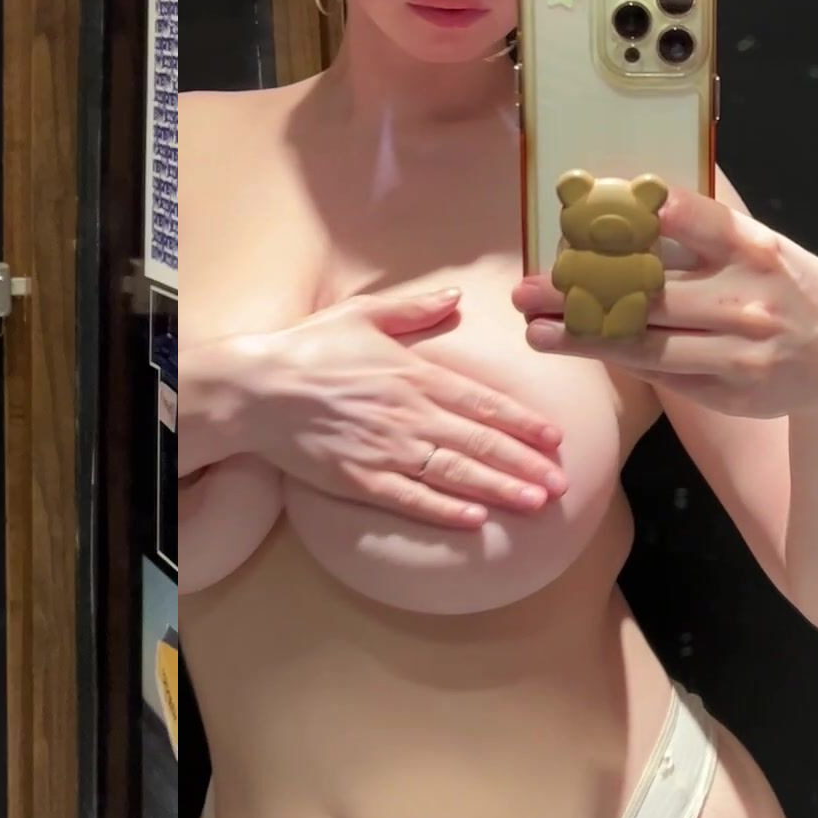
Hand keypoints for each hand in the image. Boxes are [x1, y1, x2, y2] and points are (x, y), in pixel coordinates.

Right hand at [223, 287, 568, 527]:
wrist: (256, 390)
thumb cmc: (309, 348)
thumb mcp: (363, 314)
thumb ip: (415, 309)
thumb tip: (455, 296)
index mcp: (415, 374)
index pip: (482, 401)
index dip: (522, 422)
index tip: (555, 437)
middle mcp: (409, 414)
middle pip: (479, 442)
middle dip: (524, 464)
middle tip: (561, 482)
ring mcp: (386, 449)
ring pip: (455, 474)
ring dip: (499, 489)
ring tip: (536, 502)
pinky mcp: (360, 479)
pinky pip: (411, 499)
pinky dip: (444, 511)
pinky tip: (475, 520)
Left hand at [515, 189, 817, 419]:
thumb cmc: (786, 287)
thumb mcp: (762, 246)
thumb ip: (705, 232)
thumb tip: (625, 208)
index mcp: (753, 248)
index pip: (694, 220)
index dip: (640, 212)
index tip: (587, 208)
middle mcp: (747, 298)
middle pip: (650, 292)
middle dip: (581, 290)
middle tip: (526, 289)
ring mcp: (740, 349)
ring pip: (648, 343)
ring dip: (584, 337)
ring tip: (535, 330)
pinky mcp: (733, 390)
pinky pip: (665, 374)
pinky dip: (618, 359)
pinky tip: (578, 348)